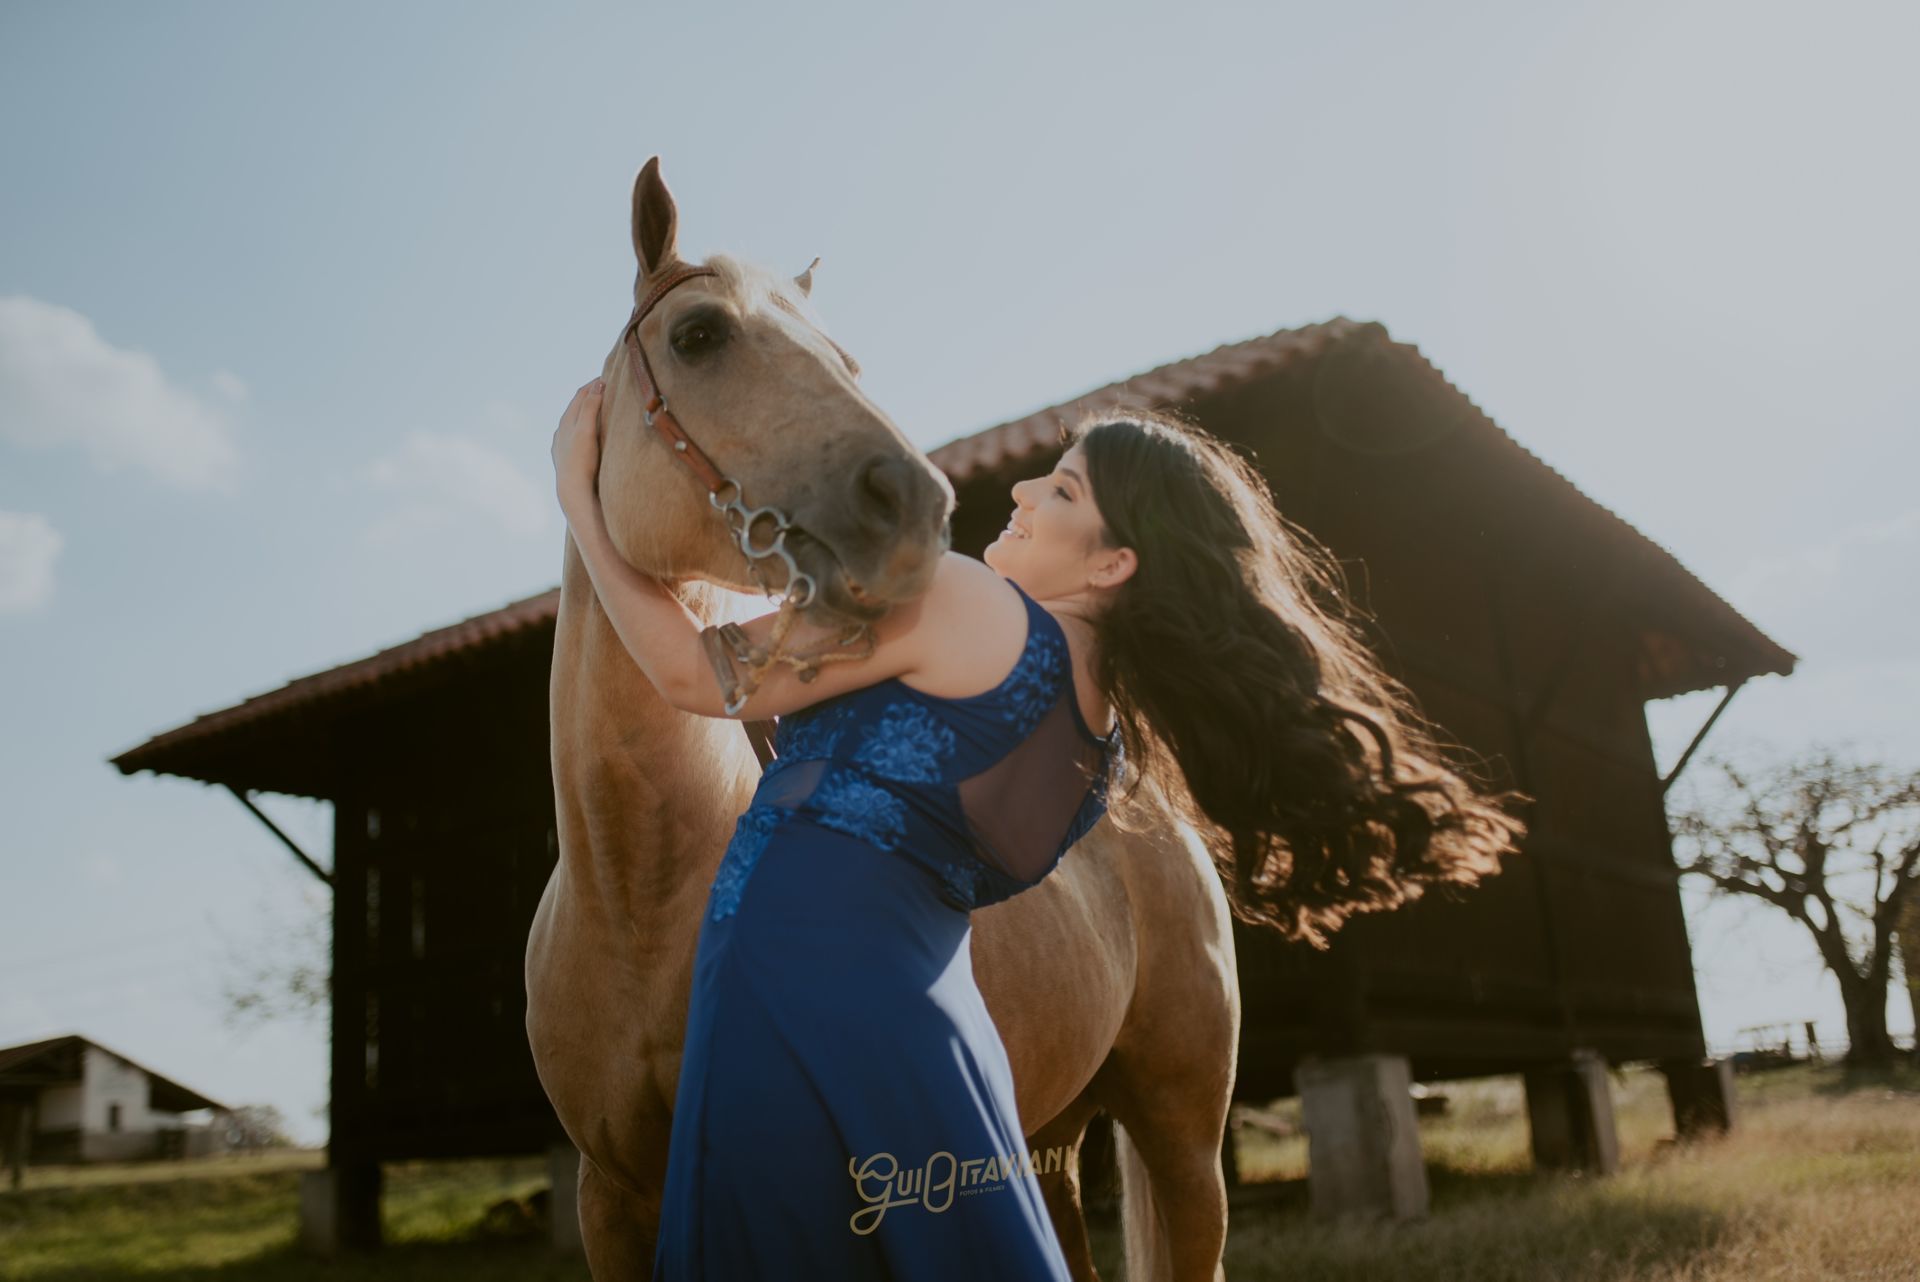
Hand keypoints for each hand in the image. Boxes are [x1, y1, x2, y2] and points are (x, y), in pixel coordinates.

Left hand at [551, 377, 606, 517]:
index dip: (594, 384)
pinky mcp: (567, 458)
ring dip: (588, 412)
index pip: (581, 394)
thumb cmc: (581, 461)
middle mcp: (562, 430)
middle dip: (591, 395)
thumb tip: (598, 384)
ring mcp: (563, 444)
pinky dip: (585, 428)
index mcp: (566, 420)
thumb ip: (591, 406)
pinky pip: (576, 436)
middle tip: (608, 388)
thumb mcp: (587, 430)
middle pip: (577, 406)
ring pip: (576, 422)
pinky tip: (591, 434)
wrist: (574, 491)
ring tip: (602, 409)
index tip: (609, 377)